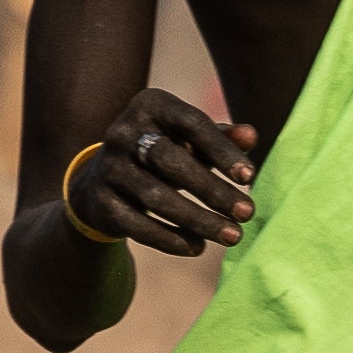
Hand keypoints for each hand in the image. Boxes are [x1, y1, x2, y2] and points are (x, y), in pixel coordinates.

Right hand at [59, 90, 258, 256]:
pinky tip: (198, 247)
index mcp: (150, 105)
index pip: (192, 124)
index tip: (250, 177)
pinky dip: (170, 239)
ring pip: (156, 198)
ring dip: (199, 220)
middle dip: (213, 190)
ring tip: (233, 236)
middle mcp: (123, 131)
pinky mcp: (101, 202)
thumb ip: (222, 138)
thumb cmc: (163, 155)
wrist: (101, 181)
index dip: (223, 150)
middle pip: (172, 161)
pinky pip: (138, 225)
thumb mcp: (191, 141)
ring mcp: (108, 167)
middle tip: (248, 213)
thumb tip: (251, 136)